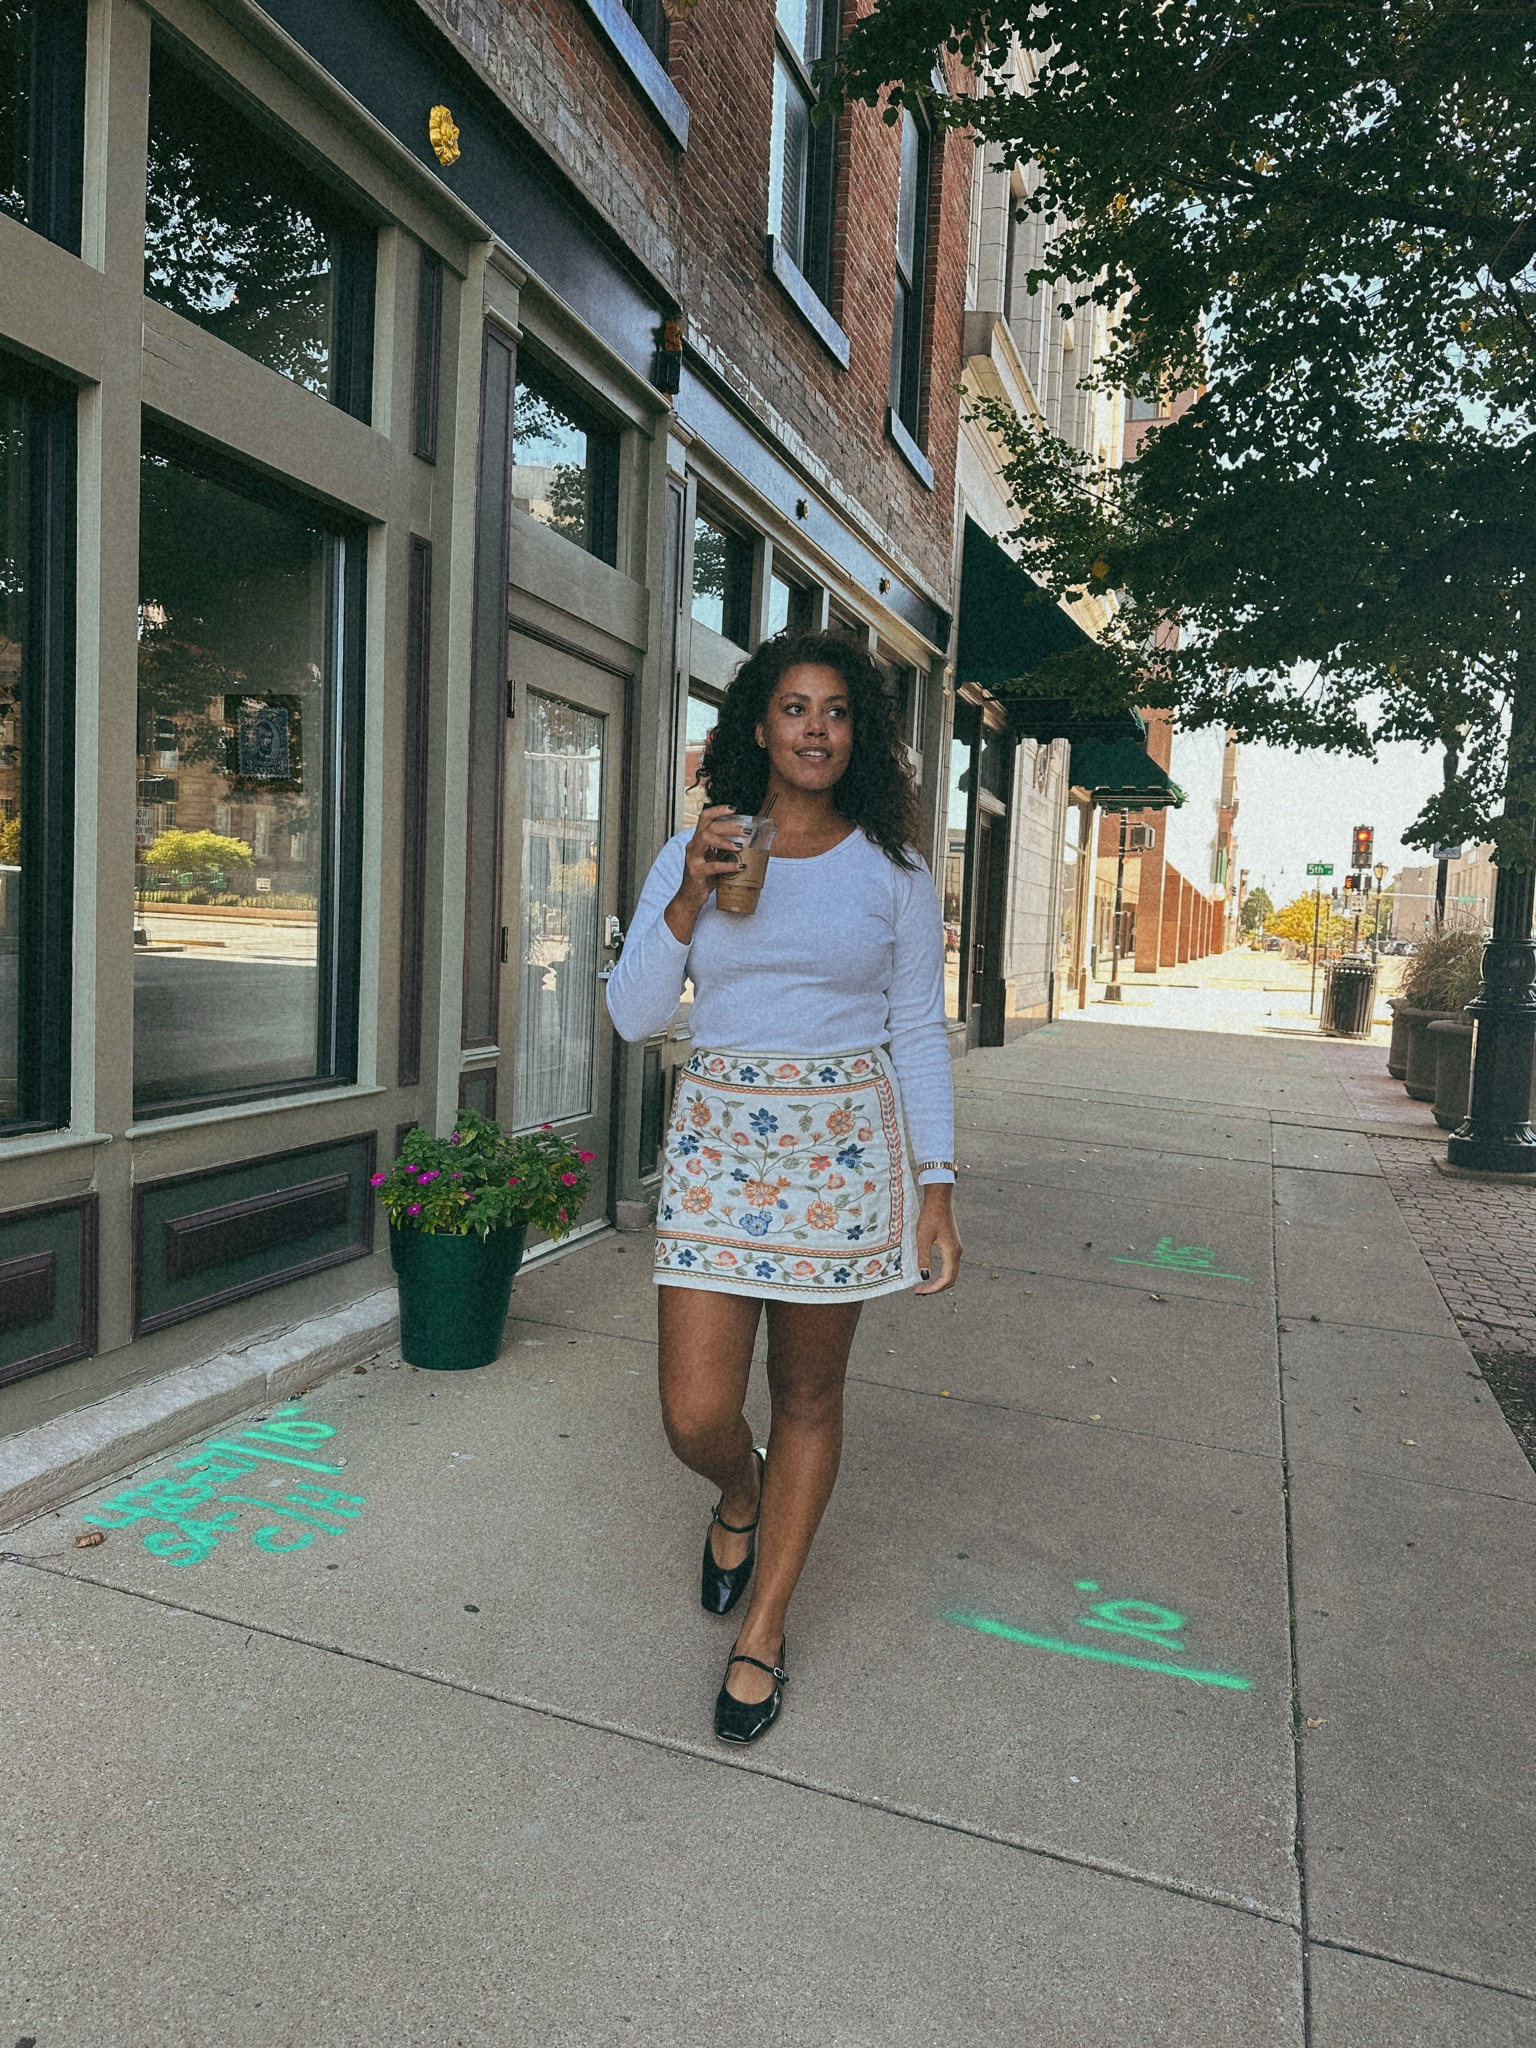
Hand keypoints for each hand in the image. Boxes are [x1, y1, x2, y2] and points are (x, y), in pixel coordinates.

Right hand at [665, 805, 746, 941]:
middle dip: (728, 826)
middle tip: (745, 830)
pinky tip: (740, 866)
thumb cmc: (704, 878)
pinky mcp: (696, 872)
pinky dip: (727, 865)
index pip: (704, 818)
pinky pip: (712, 866)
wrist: (690, 898)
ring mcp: (693, 858)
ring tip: (740, 846)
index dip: (718, 810)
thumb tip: (747, 843)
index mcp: (698, 840)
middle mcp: (693, 846)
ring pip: (705, 839)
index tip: (734, 809)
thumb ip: (724, 850)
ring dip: (725, 841)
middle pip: (708, 827)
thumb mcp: (714, 859)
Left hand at [913, 1184, 961, 1295]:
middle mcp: (956, 1252)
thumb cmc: (930, 1216)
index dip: (933, 1288)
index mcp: (951, 1252)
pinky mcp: (952, 1245)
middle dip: (936, 1288)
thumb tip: (924, 1277)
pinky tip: (930, 1273)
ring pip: (951, 1273)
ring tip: (923, 1285)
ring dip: (939, 1281)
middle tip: (920, 1291)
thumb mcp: (923, 1237)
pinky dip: (941, 1273)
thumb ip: (924, 1258)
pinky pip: (949, 1265)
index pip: (946, 1279)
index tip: (920, 1291)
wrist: (939, 1200)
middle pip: (951, 1279)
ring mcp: (956, 1249)